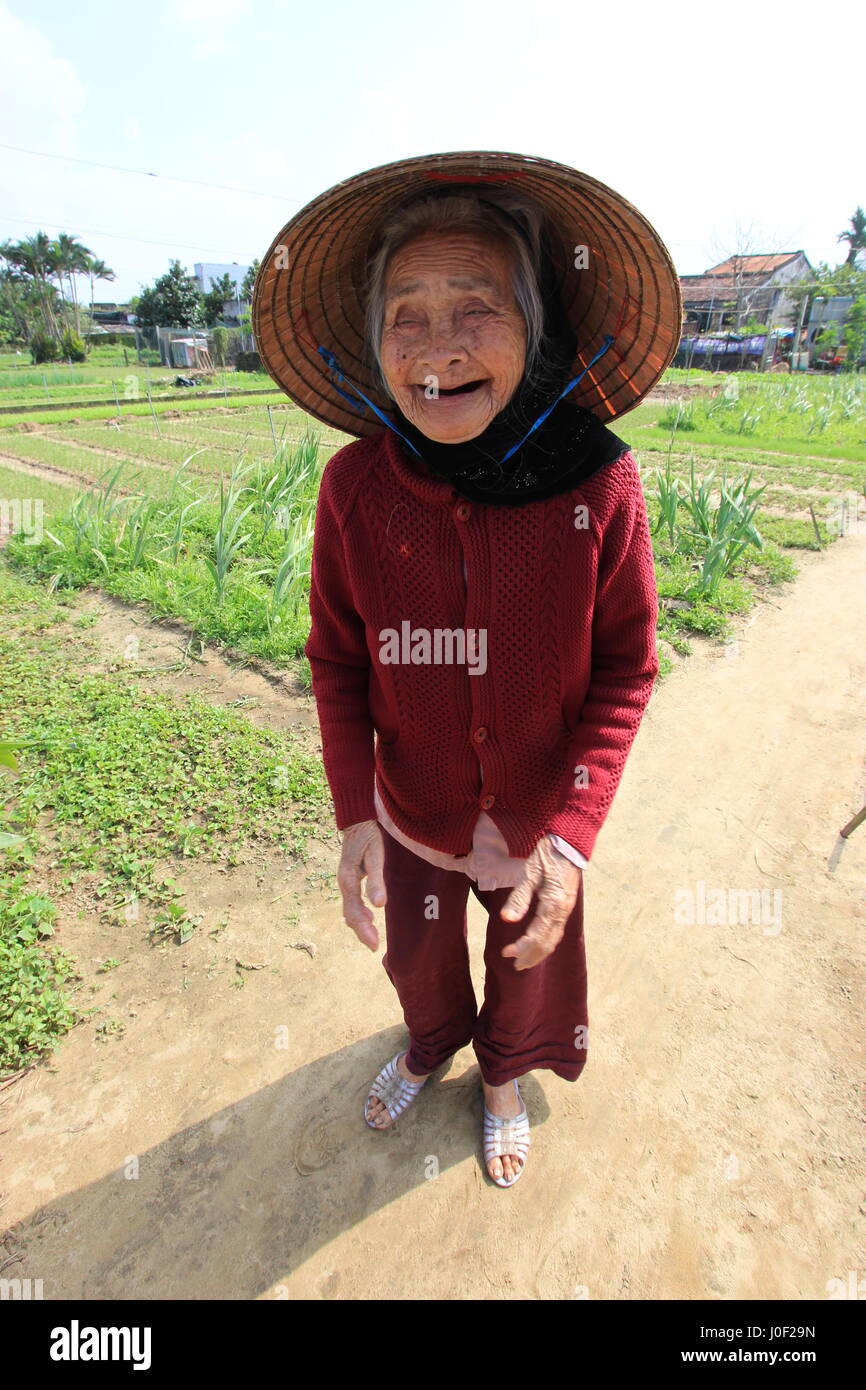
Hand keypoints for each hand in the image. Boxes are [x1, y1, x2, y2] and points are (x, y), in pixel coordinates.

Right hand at [337, 819, 386, 950]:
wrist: (358, 818)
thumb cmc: (369, 836)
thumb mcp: (375, 855)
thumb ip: (376, 880)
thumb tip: (380, 905)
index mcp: (348, 880)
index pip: (354, 912)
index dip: (363, 929)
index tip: (374, 945)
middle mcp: (344, 882)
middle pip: (350, 913)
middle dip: (361, 931)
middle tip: (374, 946)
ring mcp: (345, 880)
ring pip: (349, 908)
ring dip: (359, 924)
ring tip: (371, 937)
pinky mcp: (350, 876)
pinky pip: (351, 900)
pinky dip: (358, 912)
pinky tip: (369, 916)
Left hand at [500, 836, 581, 970]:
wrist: (570, 842)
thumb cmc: (547, 853)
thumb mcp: (529, 872)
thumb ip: (519, 897)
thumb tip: (507, 920)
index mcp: (553, 905)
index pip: (536, 936)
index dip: (521, 948)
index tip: (505, 954)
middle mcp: (563, 911)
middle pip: (547, 942)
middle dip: (531, 956)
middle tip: (515, 966)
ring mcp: (567, 909)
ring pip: (554, 938)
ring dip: (540, 952)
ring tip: (526, 961)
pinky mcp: (566, 905)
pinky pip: (557, 930)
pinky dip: (547, 942)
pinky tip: (540, 944)